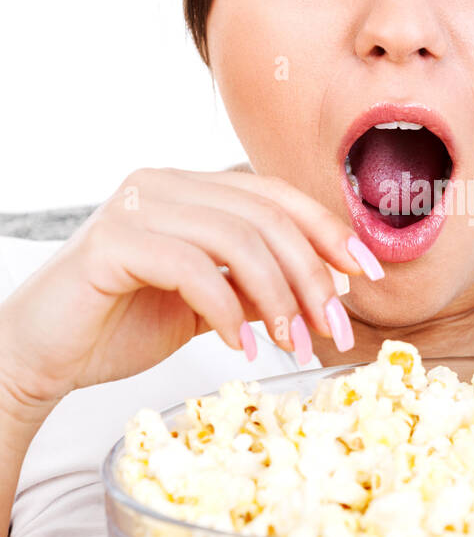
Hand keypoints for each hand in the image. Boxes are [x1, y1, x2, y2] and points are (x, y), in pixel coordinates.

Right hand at [0, 167, 382, 410]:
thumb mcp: (206, 304)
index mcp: (190, 188)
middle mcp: (165, 183)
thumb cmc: (120, 325)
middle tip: (333, 332)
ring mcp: (136, 206)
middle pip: (266, 217)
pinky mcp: (111, 242)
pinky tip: (239, 349)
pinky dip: (227, 311)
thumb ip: (255, 286)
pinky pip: (192, 267)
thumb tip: (331, 288)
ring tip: (293, 347)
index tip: (368, 275)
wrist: (41, 353)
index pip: (277, 196)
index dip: (329, 231)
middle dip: (312, 277)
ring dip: (277, 298)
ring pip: (237, 239)